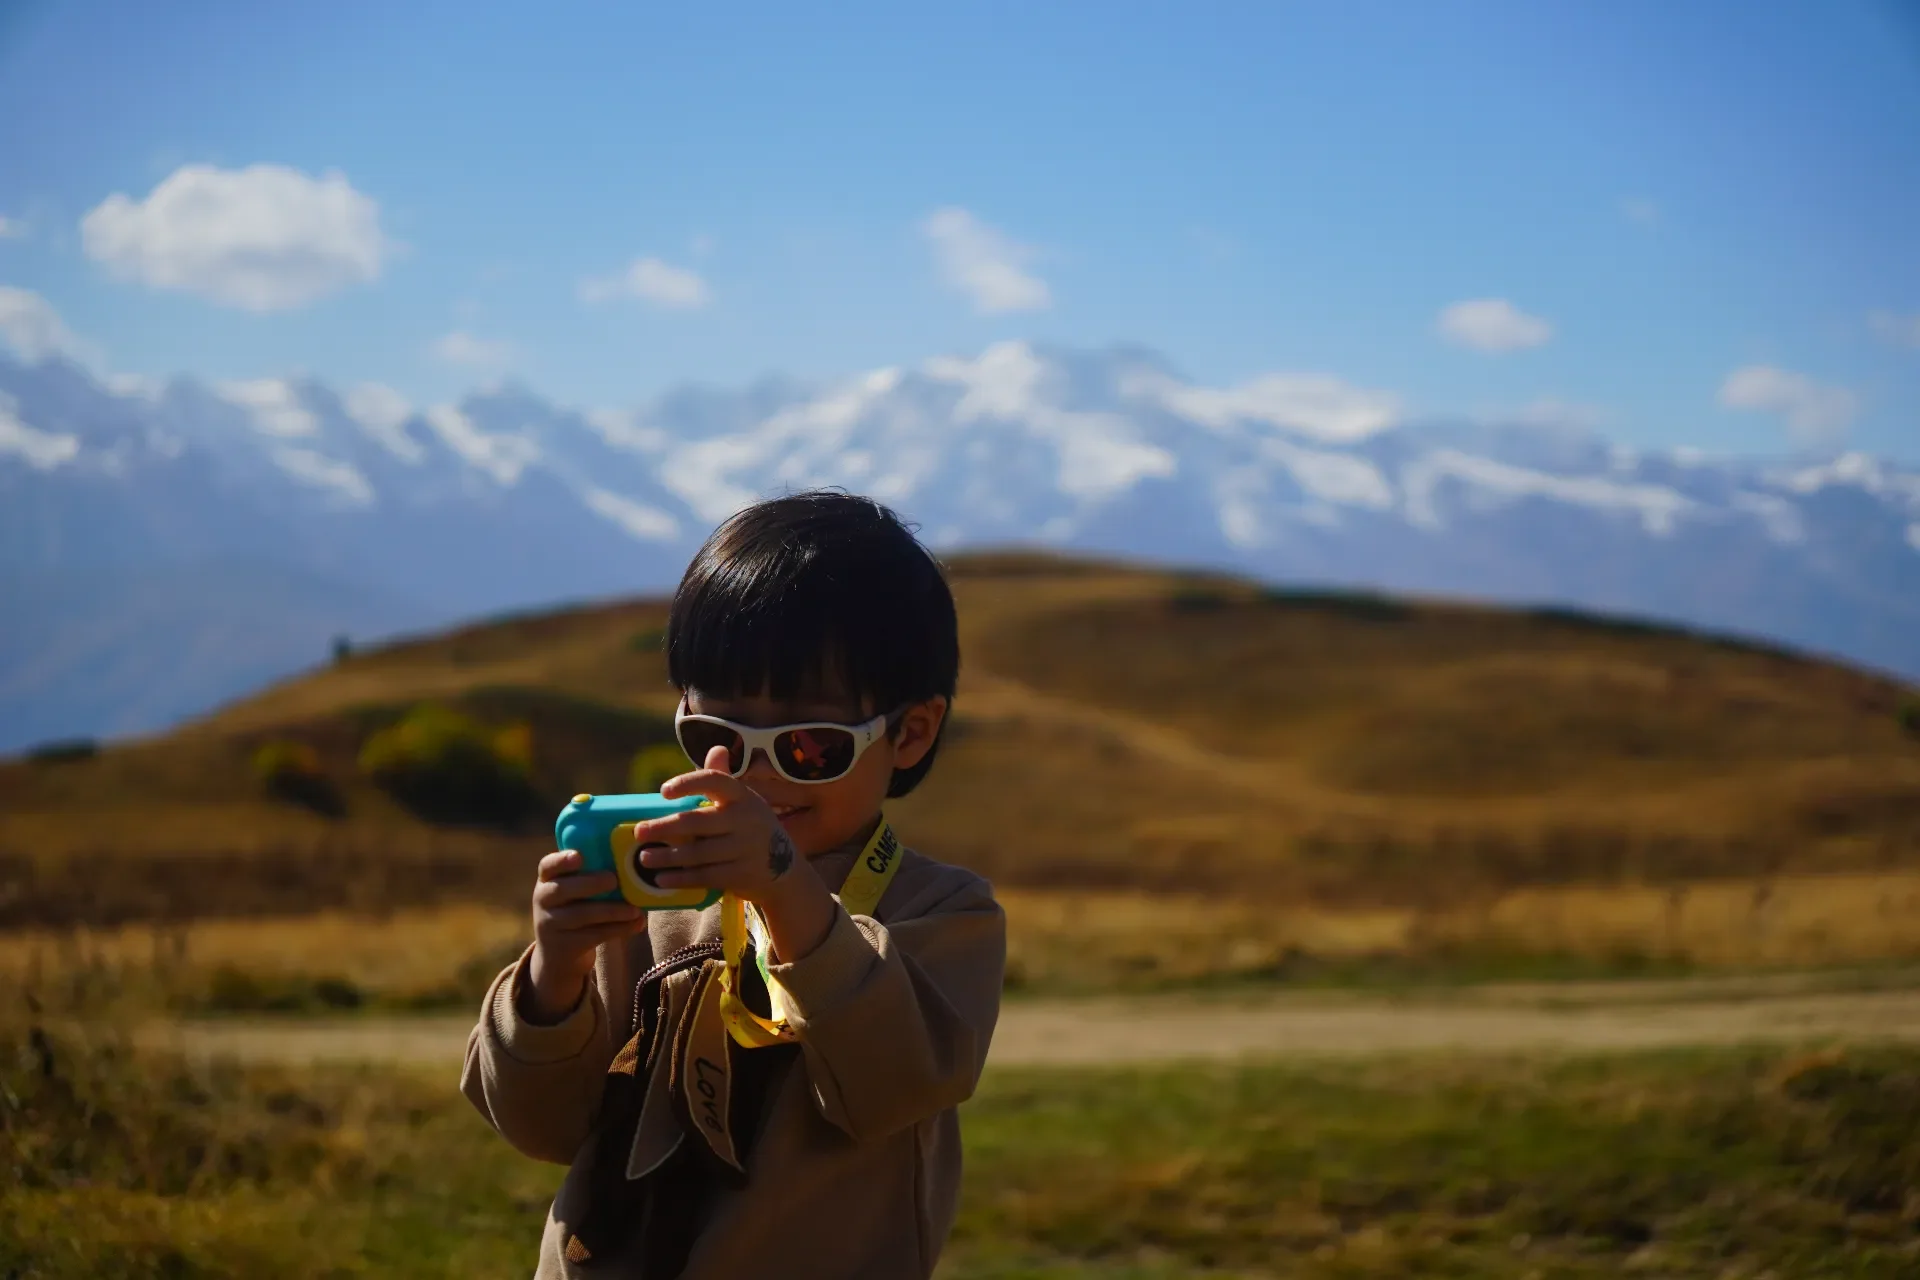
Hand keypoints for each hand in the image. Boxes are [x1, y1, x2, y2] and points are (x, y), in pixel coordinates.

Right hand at [522, 849, 644, 1024]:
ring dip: (611, 911)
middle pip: (562, 889)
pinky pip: (593, 935)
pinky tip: (636, 924)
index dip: (561, 860)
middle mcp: (544, 900)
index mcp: (548, 879)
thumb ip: (593, 874)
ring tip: (634, 910)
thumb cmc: (577, 908)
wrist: (559, 955)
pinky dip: (618, 929)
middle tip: (613, 880)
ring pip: (581, 915)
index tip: (579, 857)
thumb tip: (634, 861)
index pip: (548, 865)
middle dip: (590, 883)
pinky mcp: (565, 945)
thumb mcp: (575, 890)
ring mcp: (551, 924)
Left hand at [636, 745, 836, 961]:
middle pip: (696, 822)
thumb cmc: (752, 828)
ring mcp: (745, 848)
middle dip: (663, 828)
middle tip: (638, 832)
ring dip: (666, 856)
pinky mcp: (741, 875)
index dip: (688, 783)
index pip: (716, 780)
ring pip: (696, 853)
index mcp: (743, 796)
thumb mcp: (743, 802)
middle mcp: (746, 819)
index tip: (663, 791)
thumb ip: (723, 779)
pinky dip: (680, 879)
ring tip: (643, 858)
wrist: (784, 869)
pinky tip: (660, 880)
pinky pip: (704, 876)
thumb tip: (717, 748)